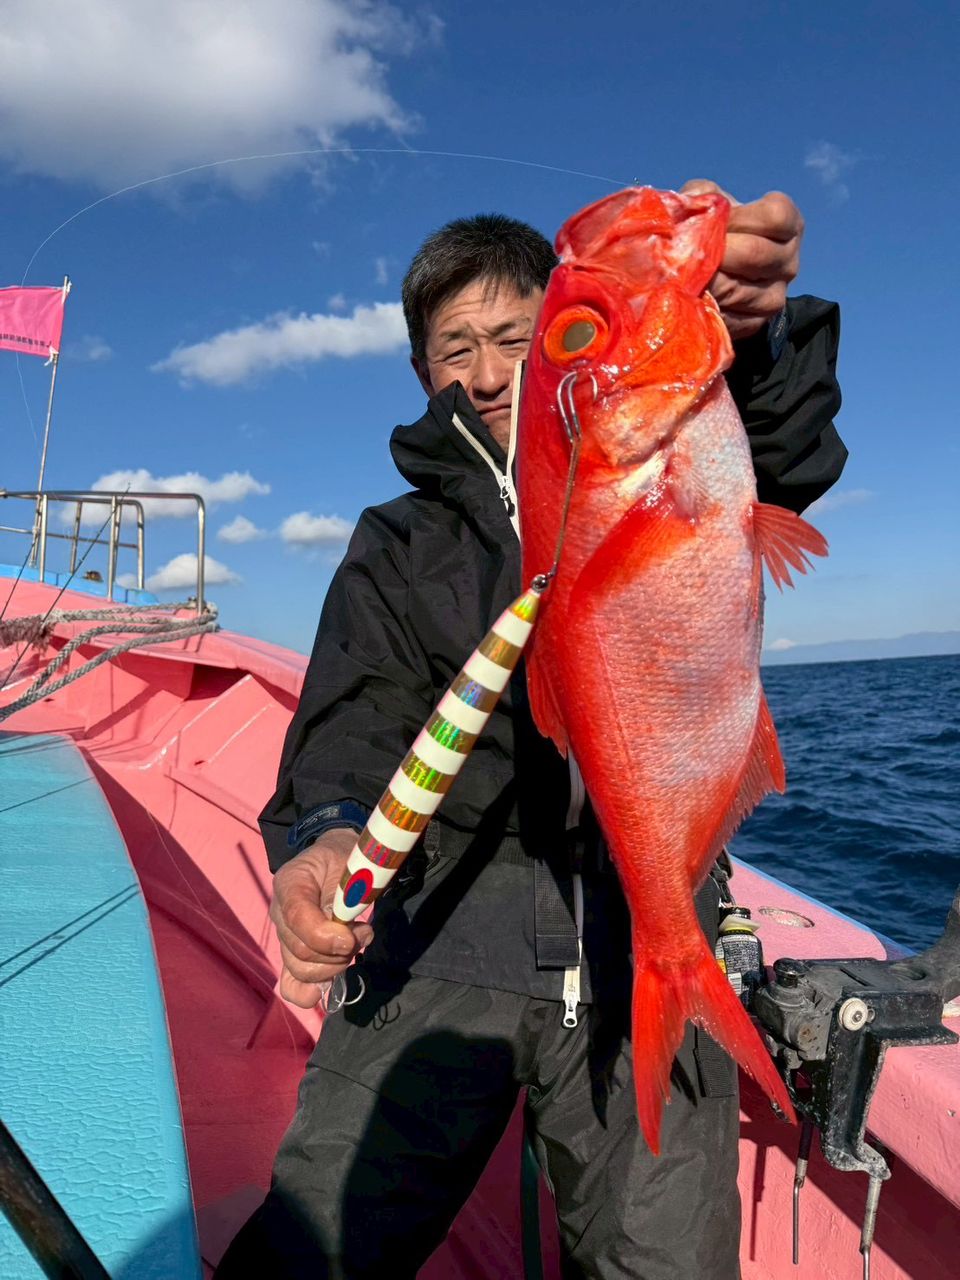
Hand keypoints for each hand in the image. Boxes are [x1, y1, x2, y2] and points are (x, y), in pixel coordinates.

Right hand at [270, 828, 373, 1007]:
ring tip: (356, 944)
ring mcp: (284, 935)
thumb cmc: (344, 859)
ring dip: (335, 966)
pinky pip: (290, 984)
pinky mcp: (292, 953)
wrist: (336, 858)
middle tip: (364, 933)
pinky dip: (306, 993)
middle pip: (300, 951)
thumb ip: (346, 896)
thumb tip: (345, 936)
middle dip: (339, 952)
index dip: (327, 936)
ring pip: (299, 969)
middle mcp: (280, 912)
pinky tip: (323, 990)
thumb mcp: (349, 864)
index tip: (358, 933)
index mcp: (290, 883)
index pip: (298, 919)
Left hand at [681, 180, 803, 341]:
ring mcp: (775, 297)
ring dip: (706, 281)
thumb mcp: (712, 201)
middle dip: (717, 251)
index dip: (739, 217)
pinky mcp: (755, 324)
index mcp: (789, 225)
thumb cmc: (716, 228)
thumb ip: (704, 195)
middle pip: (755, 254)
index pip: (775, 217)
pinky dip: (705, 307)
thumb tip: (694, 203)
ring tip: (684, 274)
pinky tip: (691, 298)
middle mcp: (789, 262)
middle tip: (690, 252)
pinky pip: (729, 318)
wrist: (717, 272)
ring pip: (737, 289)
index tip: (715, 221)